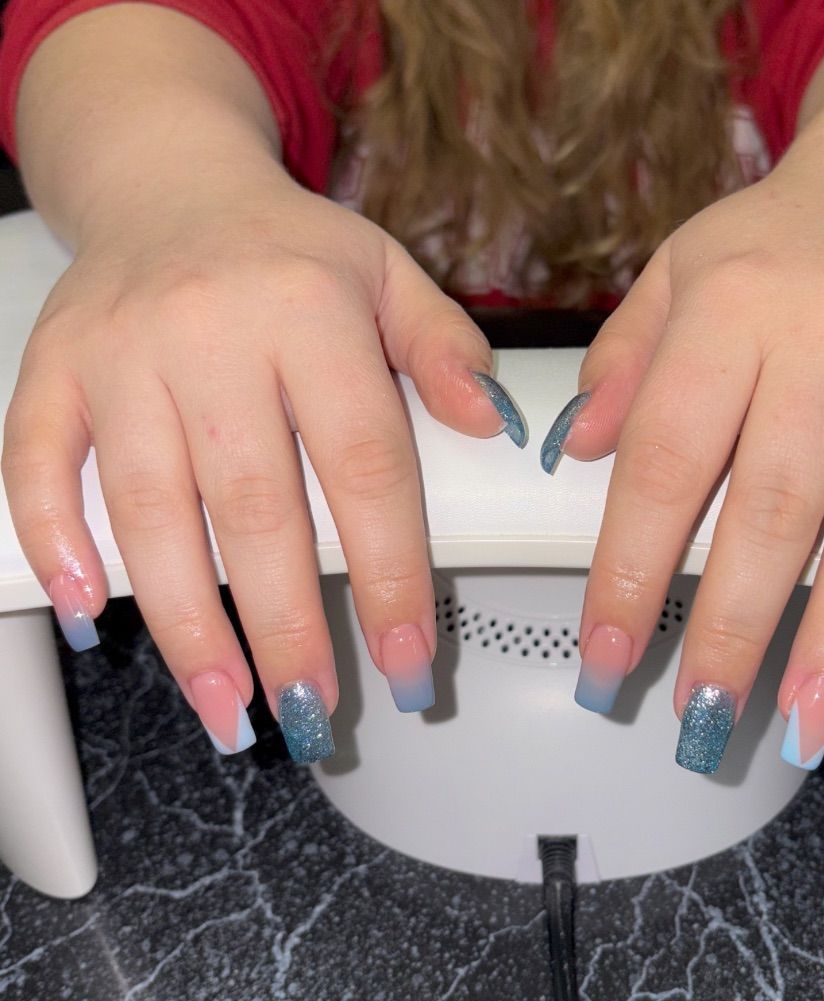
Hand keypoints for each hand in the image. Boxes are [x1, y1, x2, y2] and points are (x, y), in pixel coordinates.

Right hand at [3, 176, 522, 759]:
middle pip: (256, 509)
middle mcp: (212, 335)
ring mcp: (122, 354)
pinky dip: (56, 541)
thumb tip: (494, 428)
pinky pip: (38, 461)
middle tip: (309, 713)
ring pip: (151, 509)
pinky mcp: (54, 368)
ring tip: (225, 704)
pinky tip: (91, 615)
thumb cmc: (289, 248)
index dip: (390, 575)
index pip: (364, 466)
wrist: (170, 182)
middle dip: (286, 627)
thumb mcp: (387, 274)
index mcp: (310, 314)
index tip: (407, 664)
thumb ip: (444, 349)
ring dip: (185, 621)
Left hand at [546, 170, 823, 770]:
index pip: (666, 463)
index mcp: (729, 308)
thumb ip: (622, 363)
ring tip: (803, 716)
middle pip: (776, 505)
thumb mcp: (673, 274)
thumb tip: (578, 454)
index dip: (632, 571)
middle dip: (737, 627)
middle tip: (704, 715)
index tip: (607, 654)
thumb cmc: (776, 241)